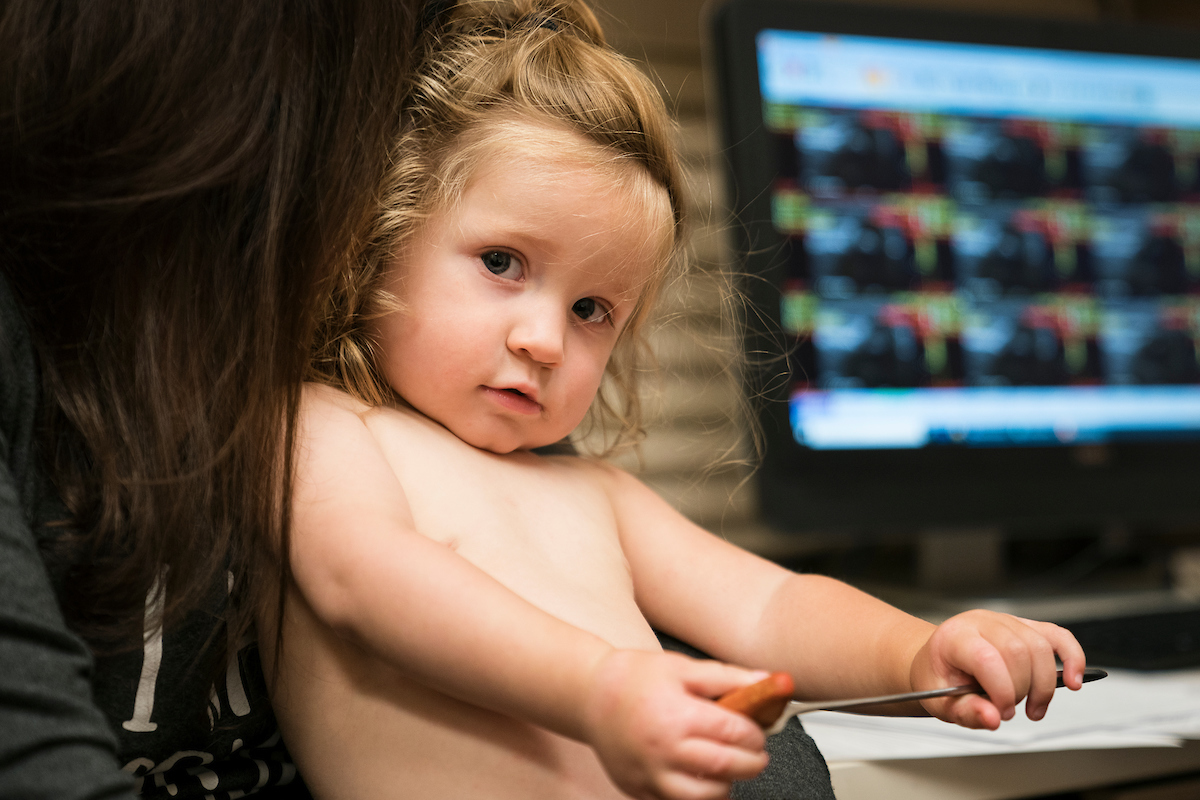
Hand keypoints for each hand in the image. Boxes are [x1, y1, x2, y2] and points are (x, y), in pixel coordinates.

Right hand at [581, 649, 769, 799]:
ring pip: (703, 797)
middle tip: (755, 754)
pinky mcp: (637, 789)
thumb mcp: (682, 667)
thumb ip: (728, 677)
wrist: (589, 695)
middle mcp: (662, 749)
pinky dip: (697, 797)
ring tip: (728, 767)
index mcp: (677, 715)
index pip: (733, 733)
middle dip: (751, 763)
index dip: (755, 734)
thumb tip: (767, 683)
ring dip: (726, 785)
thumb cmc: (635, 678)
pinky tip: (701, 778)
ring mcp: (648, 774)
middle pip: (724, 767)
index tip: (759, 732)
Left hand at [910, 610, 1086, 729]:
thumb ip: (966, 712)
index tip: (1001, 712)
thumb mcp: (940, 701)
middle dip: (1021, 690)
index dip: (1001, 690)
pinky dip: (1072, 657)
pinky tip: (1074, 680)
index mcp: (955, 636)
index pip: (987, 657)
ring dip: (1044, 685)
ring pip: (1041, 647)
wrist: (938, 660)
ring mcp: (1007, 621)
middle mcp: (982, 622)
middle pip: (1018, 652)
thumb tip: (992, 718)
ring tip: (1033, 708)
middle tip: (1010, 711)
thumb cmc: (938, 677)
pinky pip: (1057, 636)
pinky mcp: (1026, 627)